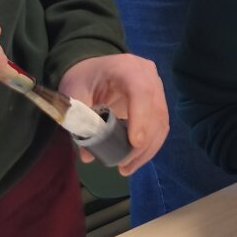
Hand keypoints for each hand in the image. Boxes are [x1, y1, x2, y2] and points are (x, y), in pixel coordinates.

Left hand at [59, 53, 168, 173]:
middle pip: (156, 111)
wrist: (92, 69)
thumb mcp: (74, 95)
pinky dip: (150, 146)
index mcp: (127, 68)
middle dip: (143, 144)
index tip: (134, 144)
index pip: (141, 91)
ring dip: (148, 149)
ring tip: (127, 168)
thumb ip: (80, 122)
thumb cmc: (82, 79)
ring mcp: (156, 88)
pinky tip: (135, 160)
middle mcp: (148, 75)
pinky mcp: (158, 101)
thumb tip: (89, 156)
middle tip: (123, 165)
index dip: (141, 118)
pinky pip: (160, 126)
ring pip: (162, 122)